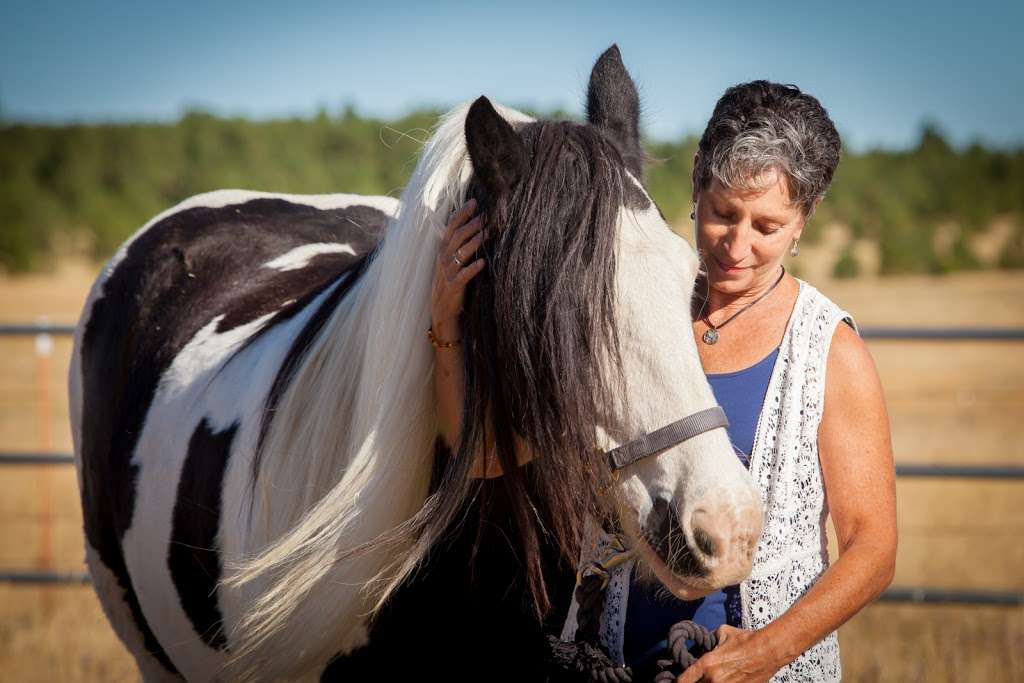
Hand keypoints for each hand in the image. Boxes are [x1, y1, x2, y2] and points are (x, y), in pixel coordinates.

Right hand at [431, 198, 485, 337]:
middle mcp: (443, 259)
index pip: (451, 226)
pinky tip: (483, 262)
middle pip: (456, 237)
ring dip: (473, 243)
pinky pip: (463, 276)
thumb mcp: (451, 260)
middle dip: (470, 225)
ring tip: (486, 234)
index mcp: (443, 249)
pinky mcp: (453, 286)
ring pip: (459, 254)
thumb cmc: (451, 281)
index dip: (462, 213)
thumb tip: (476, 223)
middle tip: (484, 217)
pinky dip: (473, 269)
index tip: (474, 202)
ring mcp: (448, 272)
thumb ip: (459, 243)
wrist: (441, 310)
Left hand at [676, 625, 780, 682]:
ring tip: (712, 678)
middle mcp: (714, 680)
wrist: (768, 651)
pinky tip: (723, 680)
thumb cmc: (746, 640)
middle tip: (695, 679)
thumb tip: (704, 644)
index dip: (678, 682)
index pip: (684, 680)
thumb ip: (709, 640)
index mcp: (707, 664)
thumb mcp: (722, 633)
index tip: (678, 681)